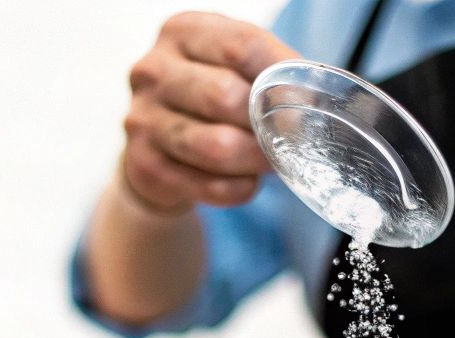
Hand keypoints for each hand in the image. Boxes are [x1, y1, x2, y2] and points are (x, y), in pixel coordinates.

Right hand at [120, 12, 298, 213]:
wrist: (155, 143)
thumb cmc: (207, 97)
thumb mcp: (232, 67)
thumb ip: (267, 71)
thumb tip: (311, 100)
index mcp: (182, 32)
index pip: (242, 46)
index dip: (281, 75)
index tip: (307, 99)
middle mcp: (153, 70)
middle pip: (225, 96)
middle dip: (266, 123)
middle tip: (291, 138)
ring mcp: (143, 119)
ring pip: (217, 146)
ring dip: (256, 160)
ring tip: (271, 161)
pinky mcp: (144, 165)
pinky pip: (209, 185)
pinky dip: (239, 188)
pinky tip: (246, 181)